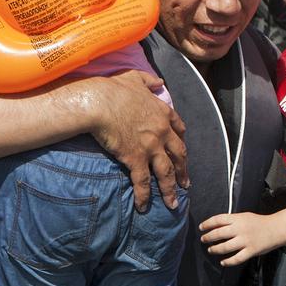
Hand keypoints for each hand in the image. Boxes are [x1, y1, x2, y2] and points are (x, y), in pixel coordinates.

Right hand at [84, 71, 188, 212]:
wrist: (100, 102)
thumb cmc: (114, 89)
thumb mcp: (135, 78)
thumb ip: (149, 80)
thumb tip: (159, 81)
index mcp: (163, 112)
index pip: (179, 130)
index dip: (181, 142)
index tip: (182, 151)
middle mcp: (162, 132)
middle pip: (178, 155)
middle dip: (183, 171)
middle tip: (186, 183)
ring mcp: (151, 147)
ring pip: (166, 173)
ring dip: (171, 190)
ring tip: (174, 204)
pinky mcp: (136, 159)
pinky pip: (143, 182)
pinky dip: (145, 196)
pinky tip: (144, 207)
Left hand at [200, 211, 282, 266]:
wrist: (276, 229)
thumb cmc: (260, 223)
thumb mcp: (245, 216)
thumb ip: (232, 221)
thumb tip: (217, 226)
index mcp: (238, 219)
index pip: (218, 220)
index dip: (207, 224)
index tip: (202, 227)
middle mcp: (240, 229)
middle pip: (218, 233)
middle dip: (208, 237)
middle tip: (204, 239)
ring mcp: (245, 241)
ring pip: (225, 247)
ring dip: (215, 249)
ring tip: (211, 250)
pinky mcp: (251, 251)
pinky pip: (236, 258)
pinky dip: (228, 262)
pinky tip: (223, 262)